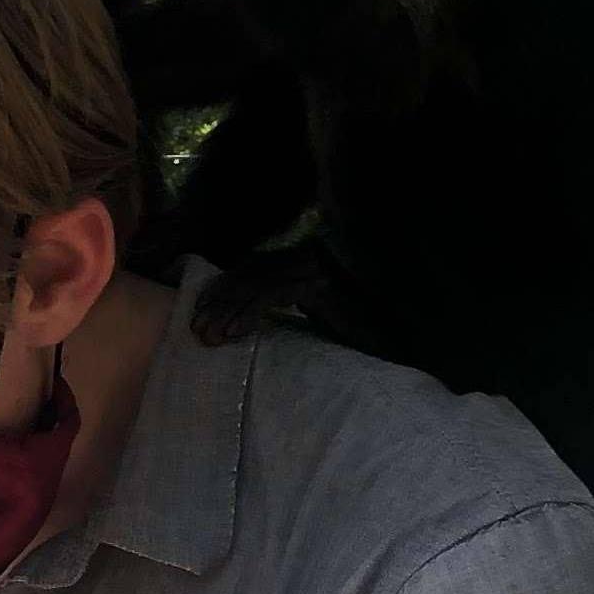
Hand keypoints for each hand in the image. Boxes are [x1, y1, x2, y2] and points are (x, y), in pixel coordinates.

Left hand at [193, 241, 372, 350]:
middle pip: (251, 272)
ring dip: (228, 310)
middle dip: (220, 300)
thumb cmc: (359, 329)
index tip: (201, 311)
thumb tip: (245, 317)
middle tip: (196, 327)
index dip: (225, 288)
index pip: (254, 268)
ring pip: (257, 283)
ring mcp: (315, 267)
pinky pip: (275, 294)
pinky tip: (234, 333)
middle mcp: (307, 257)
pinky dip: (250, 313)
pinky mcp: (321, 285)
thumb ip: (287, 303)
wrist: (397, 334)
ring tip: (209, 335)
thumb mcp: (316, 315)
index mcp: (302, 261)